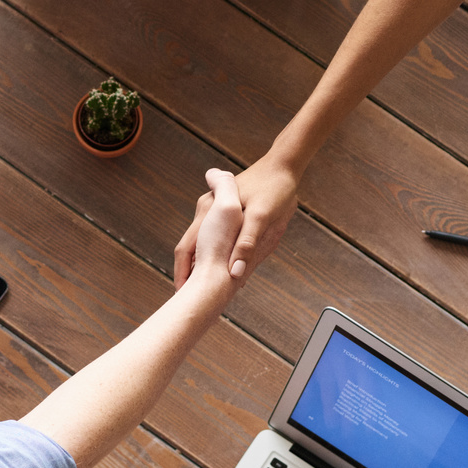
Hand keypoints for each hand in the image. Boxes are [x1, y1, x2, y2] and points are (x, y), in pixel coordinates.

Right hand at [174, 154, 297, 287]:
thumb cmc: (273, 190)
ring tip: (205, 292)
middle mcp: (206, 211)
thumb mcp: (261, 217)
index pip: (184, 250)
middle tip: (193, 301)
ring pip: (200, 247)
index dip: (183, 275)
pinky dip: (215, 256)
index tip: (184, 297)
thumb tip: (235, 273)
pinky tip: (224, 270)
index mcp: (207, 211)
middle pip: (190, 251)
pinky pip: (215, 239)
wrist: (284, 166)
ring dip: (201, 267)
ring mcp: (215, 212)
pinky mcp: (226, 213)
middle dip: (191, 276)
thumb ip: (247, 243)